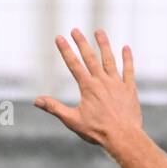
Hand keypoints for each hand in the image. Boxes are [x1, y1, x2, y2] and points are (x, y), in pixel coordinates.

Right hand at [34, 28, 142, 148]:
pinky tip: (125, 47)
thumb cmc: (97, 132)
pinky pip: (129, 70)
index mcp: (87, 87)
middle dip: (81, 42)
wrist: (123, 137)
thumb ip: (54, 108)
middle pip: (90, 57)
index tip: (59, 38)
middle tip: (75, 30)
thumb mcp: (73, 121)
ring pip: (109, 59)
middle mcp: (102, 81)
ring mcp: (117, 83)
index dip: (65, 50)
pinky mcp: (129, 89)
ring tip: (99, 31)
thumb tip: (36, 100)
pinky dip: (127, 59)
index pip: (73, 64)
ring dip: (103, 44)